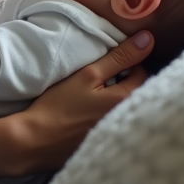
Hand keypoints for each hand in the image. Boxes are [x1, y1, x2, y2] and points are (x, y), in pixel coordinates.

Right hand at [10, 31, 152, 171]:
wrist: (36, 141)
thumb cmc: (60, 105)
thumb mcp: (88, 74)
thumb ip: (119, 57)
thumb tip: (147, 39)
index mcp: (126, 100)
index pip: (142, 73)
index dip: (128, 62)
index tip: (109, 61)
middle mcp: (128, 119)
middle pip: (136, 92)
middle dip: (124, 80)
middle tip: (102, 76)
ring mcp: (116, 134)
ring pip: (125, 107)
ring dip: (115, 97)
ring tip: (95, 94)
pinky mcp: (104, 144)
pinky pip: (114, 122)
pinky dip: (106, 114)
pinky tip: (89, 114)